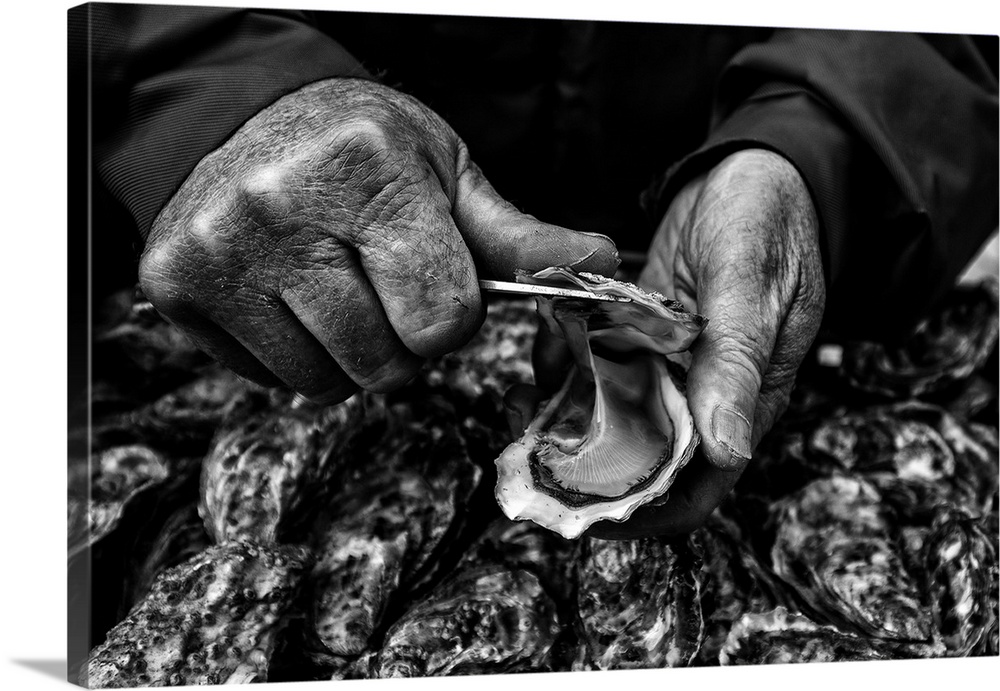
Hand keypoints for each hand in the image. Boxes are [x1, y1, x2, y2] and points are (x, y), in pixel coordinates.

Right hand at [139, 78, 617, 403]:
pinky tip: (289, 298)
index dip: (452, 313)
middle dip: (402, 339)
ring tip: (335, 288)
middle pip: (385, 362)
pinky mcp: (176, 286)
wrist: (249, 121)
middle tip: (380, 282)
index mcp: (367, 169)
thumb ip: (517, 236)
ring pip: (326, 383)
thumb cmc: (363, 151)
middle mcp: (279, 207)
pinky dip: (297, 356)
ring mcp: (219, 250)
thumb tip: (601, 262)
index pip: (443, 318)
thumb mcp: (447, 175)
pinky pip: (272, 381)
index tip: (431, 278)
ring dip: (350, 354)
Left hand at [506, 149, 825, 537]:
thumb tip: (727, 453)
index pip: (689, 492)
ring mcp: (664, 369)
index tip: (575, 510)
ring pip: (604, 418)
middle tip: (527, 443)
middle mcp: (698, 399)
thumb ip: (737, 366)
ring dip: (561, 414)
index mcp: (742, 406)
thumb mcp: (752, 288)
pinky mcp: (637, 339)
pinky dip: (565, 363)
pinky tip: (545, 343)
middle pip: (635, 463)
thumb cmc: (768, 222)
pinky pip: (593, 368)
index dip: (636, 512)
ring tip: (521, 395)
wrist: (751, 170)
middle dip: (578, 465)